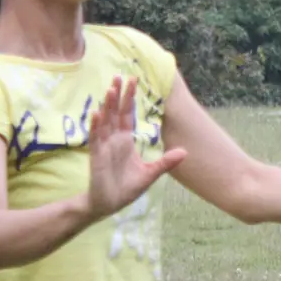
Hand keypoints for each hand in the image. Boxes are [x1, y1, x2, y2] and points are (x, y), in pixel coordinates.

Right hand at [85, 76, 184, 219]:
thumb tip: (185, 152)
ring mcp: (104, 146)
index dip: (129, 99)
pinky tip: (97, 113)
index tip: (133, 81)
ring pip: (105, 121)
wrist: (108, 204)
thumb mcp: (150, 175)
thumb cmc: (126, 189)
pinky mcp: (96, 156)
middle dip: (118, 95)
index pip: (128, 115)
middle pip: (116, 113)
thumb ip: (165, 163)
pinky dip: (96, 126)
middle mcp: (114, 140)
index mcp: (126, 142)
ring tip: (110, 89)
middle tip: (120, 76)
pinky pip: (95, 138)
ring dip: (106, 106)